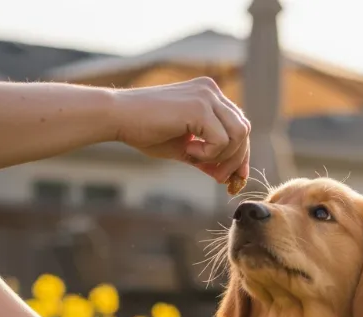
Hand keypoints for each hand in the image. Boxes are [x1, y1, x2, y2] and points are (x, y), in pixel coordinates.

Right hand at [112, 78, 250, 184]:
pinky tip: (188, 150)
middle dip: (235, 160)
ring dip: (222, 156)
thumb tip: (226, 176)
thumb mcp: (184, 148)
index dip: (240, 154)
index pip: (238, 125)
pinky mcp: (199, 107)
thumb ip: (207, 158)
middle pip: (243, 130)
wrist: (119, 118)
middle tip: (218, 178)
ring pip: (239, 134)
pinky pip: (221, 140)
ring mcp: (207, 96)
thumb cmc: (145, 131)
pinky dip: (208, 153)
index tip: (234, 178)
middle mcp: (211, 91)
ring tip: (195, 158)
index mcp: (209, 95)